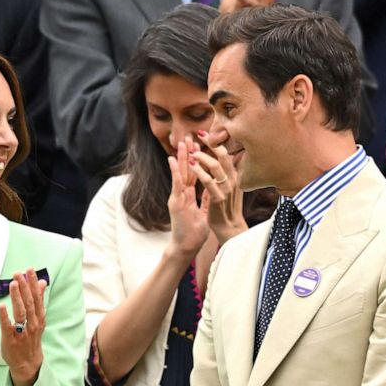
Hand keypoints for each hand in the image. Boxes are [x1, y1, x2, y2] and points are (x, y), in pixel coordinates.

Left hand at [0, 268, 45, 385]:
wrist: (27, 363)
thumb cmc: (30, 338)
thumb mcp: (38, 319)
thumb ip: (38, 300)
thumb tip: (42, 282)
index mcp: (38, 317)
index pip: (36, 297)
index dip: (33, 283)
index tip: (29, 270)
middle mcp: (32, 324)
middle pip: (29, 303)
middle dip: (24, 287)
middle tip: (18, 273)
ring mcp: (22, 332)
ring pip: (21, 313)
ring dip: (17, 298)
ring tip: (13, 284)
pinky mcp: (11, 340)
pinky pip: (8, 327)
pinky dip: (5, 316)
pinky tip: (1, 306)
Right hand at [167, 137, 213, 260]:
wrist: (186, 247)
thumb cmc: (194, 233)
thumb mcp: (205, 212)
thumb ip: (207, 199)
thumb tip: (213, 188)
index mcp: (189, 196)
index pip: (193, 174)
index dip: (196, 160)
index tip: (199, 146)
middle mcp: (181, 195)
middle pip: (185, 170)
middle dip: (187, 153)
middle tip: (189, 137)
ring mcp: (177, 198)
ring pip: (179, 173)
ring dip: (180, 157)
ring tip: (180, 143)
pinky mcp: (175, 203)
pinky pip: (176, 185)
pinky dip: (174, 172)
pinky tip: (172, 160)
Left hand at [190, 131, 246, 243]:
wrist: (229, 229)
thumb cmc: (227, 209)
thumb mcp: (231, 188)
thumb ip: (230, 174)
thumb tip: (234, 159)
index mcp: (235, 176)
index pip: (226, 154)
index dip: (216, 143)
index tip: (204, 134)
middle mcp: (233, 180)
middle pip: (223, 155)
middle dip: (210, 144)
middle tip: (198, 135)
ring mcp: (226, 189)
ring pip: (215, 166)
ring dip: (202, 157)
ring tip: (192, 152)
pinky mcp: (218, 198)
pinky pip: (208, 181)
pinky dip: (199, 172)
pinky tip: (191, 166)